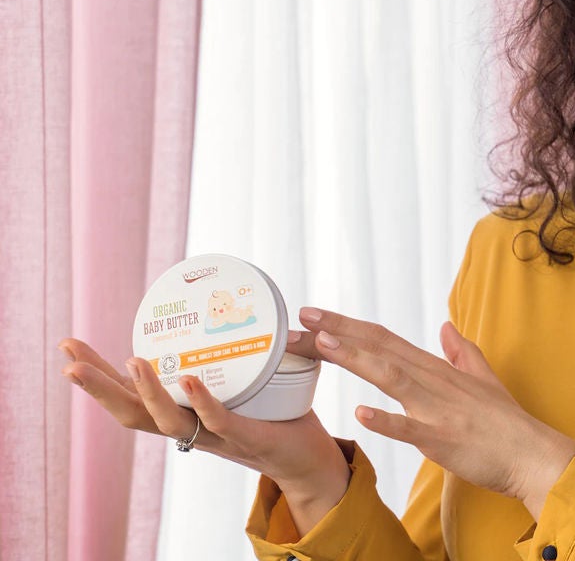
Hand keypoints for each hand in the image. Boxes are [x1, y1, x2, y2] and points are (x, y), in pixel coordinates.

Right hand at [59, 338, 349, 532]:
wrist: (311, 460)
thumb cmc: (275, 419)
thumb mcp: (242, 385)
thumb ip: (226, 358)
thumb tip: (220, 308)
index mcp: (183, 416)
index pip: (129, 396)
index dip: (98, 375)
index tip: (68, 347)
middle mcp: (190, 430)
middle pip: (131, 413)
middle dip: (98, 387)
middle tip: (68, 361)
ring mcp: (216, 437)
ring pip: (168, 420)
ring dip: (146, 391)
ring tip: (131, 360)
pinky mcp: (248, 438)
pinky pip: (219, 421)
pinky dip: (201, 401)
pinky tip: (188, 379)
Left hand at [293, 308, 574, 518]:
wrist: (531, 455)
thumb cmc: (506, 423)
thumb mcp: (483, 379)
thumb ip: (462, 352)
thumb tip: (447, 327)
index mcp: (436, 369)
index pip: (384, 340)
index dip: (348, 326)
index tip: (315, 316)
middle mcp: (432, 382)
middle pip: (379, 350)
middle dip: (337, 333)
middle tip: (300, 319)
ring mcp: (436, 409)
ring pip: (391, 378)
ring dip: (356, 359)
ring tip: (322, 344)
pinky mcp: (442, 439)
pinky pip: (411, 429)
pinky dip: (387, 421)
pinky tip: (363, 414)